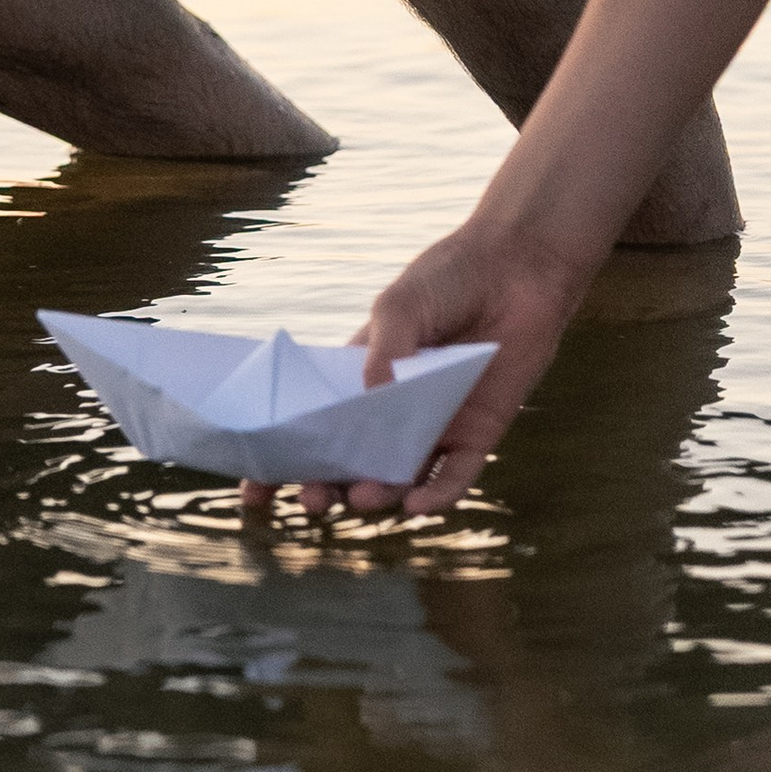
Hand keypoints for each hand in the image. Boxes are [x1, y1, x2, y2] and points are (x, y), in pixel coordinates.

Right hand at [237, 218, 586, 524]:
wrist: (516, 266)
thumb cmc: (449, 277)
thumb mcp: (399, 304)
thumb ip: (382, 349)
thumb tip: (368, 399)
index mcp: (359, 376)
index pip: (313, 424)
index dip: (281, 458)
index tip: (254, 490)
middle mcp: (393, 409)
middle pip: (349, 461)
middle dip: (325, 486)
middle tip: (312, 500)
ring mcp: (434, 425)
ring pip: (397, 477)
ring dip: (376, 495)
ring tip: (361, 497)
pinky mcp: (478, 433)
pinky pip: (454, 477)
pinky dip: (436, 496)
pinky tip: (417, 504)